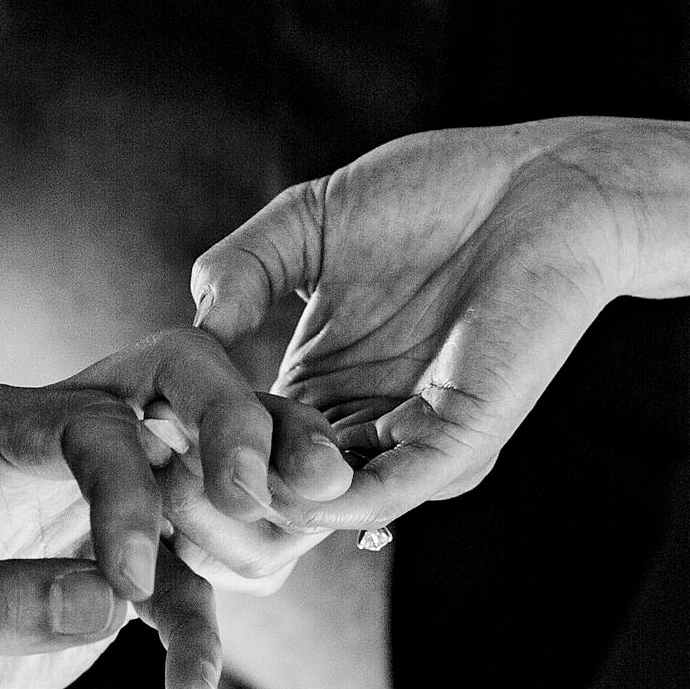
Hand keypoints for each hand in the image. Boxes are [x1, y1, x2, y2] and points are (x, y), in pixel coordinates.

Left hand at [0, 330, 346, 688]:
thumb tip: (109, 600)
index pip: (89, 419)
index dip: (131, 491)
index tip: (130, 584)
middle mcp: (41, 440)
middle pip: (173, 384)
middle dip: (245, 429)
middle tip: (297, 492)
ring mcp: (85, 495)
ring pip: (205, 468)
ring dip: (260, 512)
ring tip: (277, 571)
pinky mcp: (110, 560)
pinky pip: (187, 575)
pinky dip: (205, 626)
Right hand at [190, 119, 653, 533]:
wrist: (544, 186)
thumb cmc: (439, 192)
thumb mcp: (309, 222)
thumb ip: (244, 265)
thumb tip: (192, 323)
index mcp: (322, 381)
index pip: (244, 442)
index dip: (196, 447)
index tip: (145, 437)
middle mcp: (362, 422)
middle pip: (275, 487)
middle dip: (225, 492)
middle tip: (173, 478)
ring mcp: (411, 437)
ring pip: (327, 501)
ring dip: (274, 497)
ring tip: (226, 475)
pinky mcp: (462, 438)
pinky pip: (396, 490)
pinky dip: (344, 502)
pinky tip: (297, 485)